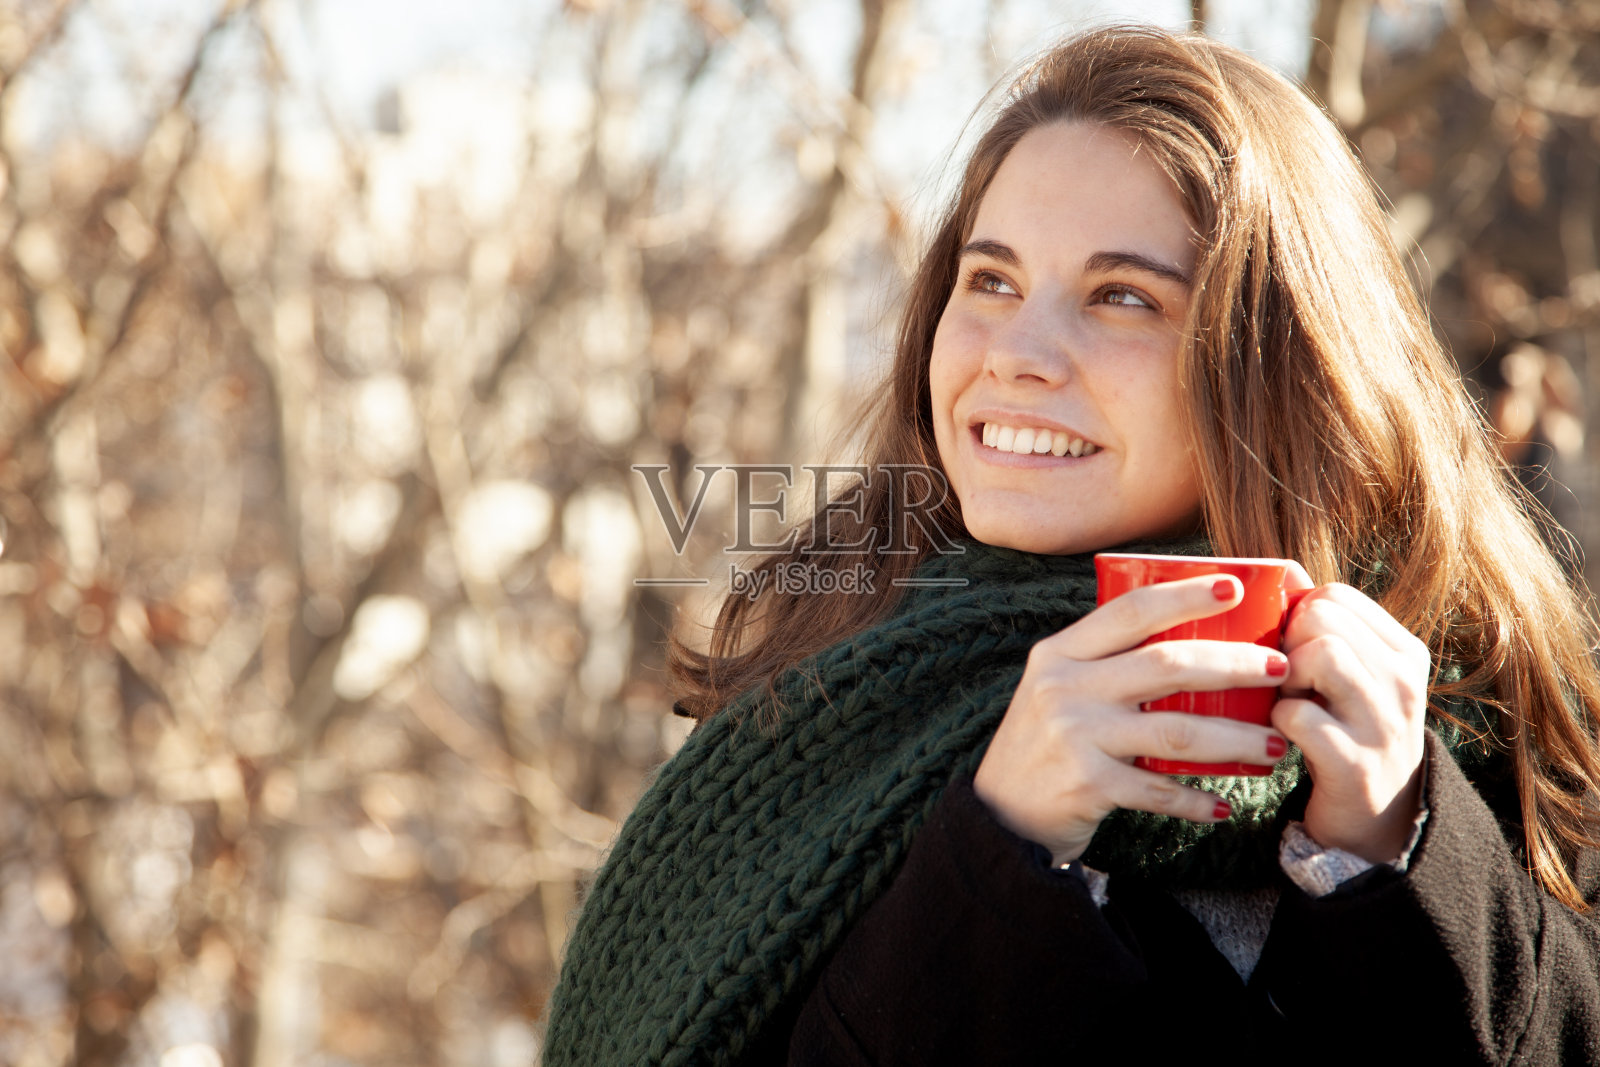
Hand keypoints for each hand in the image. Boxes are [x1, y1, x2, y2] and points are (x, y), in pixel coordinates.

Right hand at [973, 574, 1292, 866]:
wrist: (998, 816)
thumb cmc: (1043, 745)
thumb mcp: (1057, 690)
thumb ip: (1104, 665)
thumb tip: (1189, 642)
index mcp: (1060, 653)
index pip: (1130, 611)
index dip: (1185, 595)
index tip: (1234, 588)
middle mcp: (1065, 687)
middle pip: (1167, 664)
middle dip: (1234, 664)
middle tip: (1279, 668)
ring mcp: (1075, 735)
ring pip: (1177, 730)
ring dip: (1235, 739)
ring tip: (1274, 744)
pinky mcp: (1087, 784)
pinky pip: (1158, 790)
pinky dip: (1195, 800)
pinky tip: (1222, 806)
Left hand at [1272, 579, 1430, 863]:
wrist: (1377, 821)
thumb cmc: (1346, 731)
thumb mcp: (1350, 676)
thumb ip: (1321, 627)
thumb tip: (1282, 573)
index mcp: (1403, 652)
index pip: (1335, 595)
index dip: (1297, 616)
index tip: (1294, 649)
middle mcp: (1402, 683)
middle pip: (1320, 618)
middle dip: (1286, 642)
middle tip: (1288, 678)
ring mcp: (1383, 724)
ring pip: (1317, 655)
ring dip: (1283, 677)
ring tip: (1289, 700)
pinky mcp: (1355, 764)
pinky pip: (1297, 714)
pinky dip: (1277, 719)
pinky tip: (1284, 733)